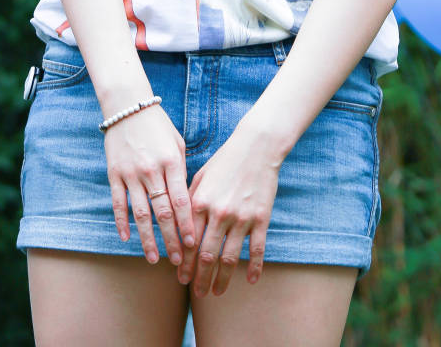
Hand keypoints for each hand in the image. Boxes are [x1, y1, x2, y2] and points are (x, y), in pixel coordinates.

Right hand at [104, 105, 194, 266]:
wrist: (128, 106)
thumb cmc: (158, 125)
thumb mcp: (177, 143)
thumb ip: (182, 171)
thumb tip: (186, 201)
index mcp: (171, 161)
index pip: (181, 201)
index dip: (187, 225)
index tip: (193, 244)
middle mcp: (151, 169)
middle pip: (163, 212)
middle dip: (172, 239)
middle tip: (178, 261)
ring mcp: (131, 173)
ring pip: (141, 214)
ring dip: (148, 239)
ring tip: (154, 258)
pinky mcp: (114, 174)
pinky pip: (119, 203)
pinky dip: (122, 223)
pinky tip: (126, 238)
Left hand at [178, 118, 281, 296]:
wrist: (256, 147)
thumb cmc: (225, 161)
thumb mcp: (200, 177)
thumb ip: (189, 202)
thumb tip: (179, 229)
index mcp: (200, 202)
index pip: (189, 242)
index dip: (184, 264)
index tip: (181, 279)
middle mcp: (219, 213)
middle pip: (207, 255)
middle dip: (201, 278)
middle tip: (198, 293)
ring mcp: (241, 217)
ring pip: (230, 257)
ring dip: (222, 279)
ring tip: (217, 293)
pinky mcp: (261, 218)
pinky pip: (257, 250)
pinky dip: (254, 267)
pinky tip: (251, 281)